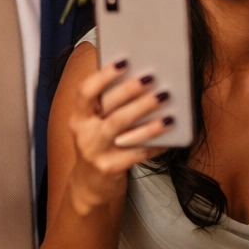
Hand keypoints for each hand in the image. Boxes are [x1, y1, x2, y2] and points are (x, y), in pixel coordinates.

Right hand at [66, 60, 170, 209]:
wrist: (90, 185)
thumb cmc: (98, 145)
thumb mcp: (94, 124)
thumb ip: (107, 105)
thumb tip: (138, 76)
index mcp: (79, 117)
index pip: (86, 91)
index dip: (103, 76)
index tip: (123, 62)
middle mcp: (84, 133)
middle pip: (109, 108)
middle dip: (131, 91)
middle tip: (152, 78)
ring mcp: (96, 152)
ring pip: (123, 128)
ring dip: (146, 112)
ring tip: (165, 100)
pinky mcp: (110, 168)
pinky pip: (137, 153)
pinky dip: (155, 141)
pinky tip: (169, 132)